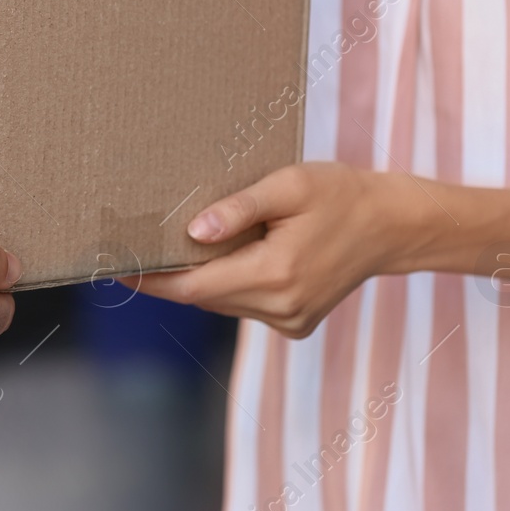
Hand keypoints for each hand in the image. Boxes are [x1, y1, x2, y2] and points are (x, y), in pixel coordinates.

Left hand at [129, 163, 412, 337]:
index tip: (115, 268)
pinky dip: (230, 285)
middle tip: (138, 246)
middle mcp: (282, 307)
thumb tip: (193, 232)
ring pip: (223, 304)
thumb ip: (239, 208)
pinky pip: (246, 307)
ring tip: (183, 246)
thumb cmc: (341, 194)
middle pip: (204, 298)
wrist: (393, 226)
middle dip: (171, 276)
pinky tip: (233, 257)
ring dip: (202, 279)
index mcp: (276, 274)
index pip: (193, 288)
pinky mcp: (296, 324)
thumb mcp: (289, 186)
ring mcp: (290, 321)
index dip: (151, 281)